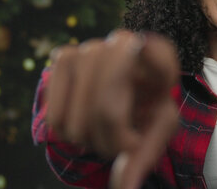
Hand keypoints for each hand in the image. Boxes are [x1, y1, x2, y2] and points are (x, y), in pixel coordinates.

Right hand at [46, 30, 179, 188]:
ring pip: (77, 120)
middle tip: (124, 146)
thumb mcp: (158, 128)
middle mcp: (125, 42)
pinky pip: (56, 117)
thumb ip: (144, 154)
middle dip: (112, 142)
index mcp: (160, 55)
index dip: (151, 72)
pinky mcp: (63, 56)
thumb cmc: (148, 106)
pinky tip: (86, 122)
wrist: (126, 85)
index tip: (139, 113)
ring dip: (90, 142)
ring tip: (106, 132)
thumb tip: (123, 187)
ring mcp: (91, 47)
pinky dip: (68, 135)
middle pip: (104, 110)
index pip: (155, 59)